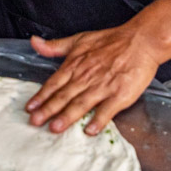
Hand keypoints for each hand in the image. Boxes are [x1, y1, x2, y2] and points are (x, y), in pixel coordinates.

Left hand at [25, 27, 159, 134]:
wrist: (141, 41)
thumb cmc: (111, 41)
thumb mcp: (79, 39)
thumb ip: (55, 46)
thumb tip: (34, 42)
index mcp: (76, 65)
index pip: (54, 83)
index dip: (41, 96)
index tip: (30, 108)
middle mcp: (86, 77)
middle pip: (64, 95)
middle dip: (48, 110)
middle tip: (35, 122)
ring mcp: (103, 86)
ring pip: (81, 103)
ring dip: (67, 116)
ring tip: (55, 128)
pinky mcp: (120, 94)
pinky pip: (107, 109)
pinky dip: (98, 120)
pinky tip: (90, 130)